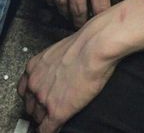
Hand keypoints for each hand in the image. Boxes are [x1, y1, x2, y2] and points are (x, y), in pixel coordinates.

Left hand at [17, 14, 117, 132]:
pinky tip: (57, 127)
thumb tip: (59, 70)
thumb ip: (53, 64)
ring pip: (37, 118)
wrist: (94, 47)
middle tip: (48, 107)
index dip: (33, 95)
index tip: (38, 98)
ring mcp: (44, 99)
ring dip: (45, 119)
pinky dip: (51, 130)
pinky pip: (47, 130)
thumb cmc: (84, 44)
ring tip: (54, 118)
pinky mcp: (57, 111)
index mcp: (34, 67)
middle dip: (38, 107)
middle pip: (30, 105)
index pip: (25, 89)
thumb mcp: (59, 52)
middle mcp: (35, 83)